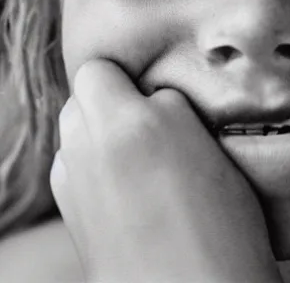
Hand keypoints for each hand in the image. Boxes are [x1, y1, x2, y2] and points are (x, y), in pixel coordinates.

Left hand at [50, 59, 282, 282]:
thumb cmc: (220, 220)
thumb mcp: (209, 143)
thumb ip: (169, 108)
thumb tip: (151, 100)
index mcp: (129, 124)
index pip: (102, 69)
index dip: (125, 77)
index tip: (149, 94)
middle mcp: (90, 145)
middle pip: (82, 95)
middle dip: (110, 99)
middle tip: (146, 120)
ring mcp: (72, 177)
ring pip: (75, 127)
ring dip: (98, 128)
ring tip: (135, 153)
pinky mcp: (68, 205)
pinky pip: (71, 160)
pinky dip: (89, 159)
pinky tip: (120, 181)